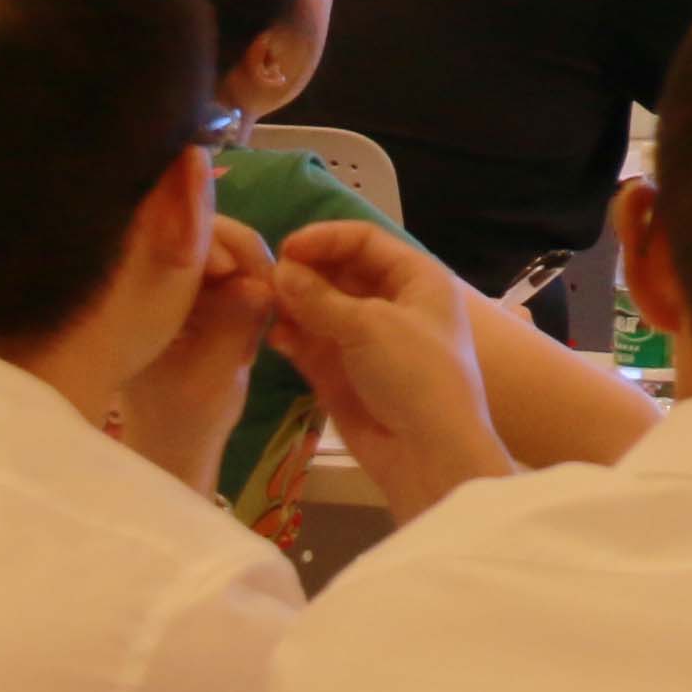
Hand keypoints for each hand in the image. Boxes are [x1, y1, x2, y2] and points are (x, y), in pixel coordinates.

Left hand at [114, 212, 280, 491]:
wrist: (174, 445)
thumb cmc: (186, 418)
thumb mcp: (215, 373)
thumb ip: (236, 323)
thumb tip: (262, 280)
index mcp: (134, 295)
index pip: (177, 238)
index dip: (218, 245)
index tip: (248, 277)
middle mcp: (147, 280)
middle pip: (203, 235)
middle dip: (242, 259)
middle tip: (267, 295)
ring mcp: (169, 286)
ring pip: (222, 252)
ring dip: (250, 276)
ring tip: (260, 315)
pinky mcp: (191, 296)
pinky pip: (228, 274)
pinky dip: (248, 291)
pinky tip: (252, 320)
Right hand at [269, 220, 518, 522]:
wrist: (428, 452)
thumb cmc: (415, 374)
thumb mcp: (371, 326)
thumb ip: (320, 297)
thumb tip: (280, 271)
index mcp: (417, 279)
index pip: (366, 242)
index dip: (326, 239)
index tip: (286, 248)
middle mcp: (392, 303)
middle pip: (339, 272)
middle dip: (304, 273)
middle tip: (266, 280)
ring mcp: (365, 339)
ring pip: (320, 307)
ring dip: (292, 304)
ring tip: (263, 305)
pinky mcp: (342, 371)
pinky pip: (310, 342)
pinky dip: (292, 335)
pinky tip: (274, 336)